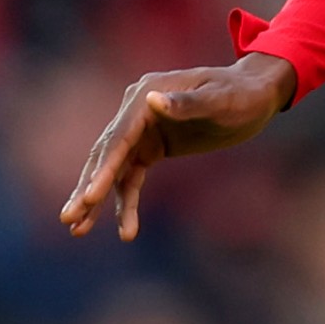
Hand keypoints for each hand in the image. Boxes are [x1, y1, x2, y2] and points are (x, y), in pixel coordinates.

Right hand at [58, 52, 296, 241]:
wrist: (255, 93)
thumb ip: (188, 104)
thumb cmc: (241, 93)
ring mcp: (141, 129)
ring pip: (112, 169)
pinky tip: (123, 228)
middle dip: (88, 188)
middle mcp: (136, 109)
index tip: (90, 198)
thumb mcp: (221, 100)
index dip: (104, 169)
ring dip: (97, 199)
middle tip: (69, 219)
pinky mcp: (151, 145)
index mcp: (146, 95)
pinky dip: (123, 200)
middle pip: (105, 153)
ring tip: (78, 230)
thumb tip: (153, 102)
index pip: (119, 137)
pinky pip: (130, 176)